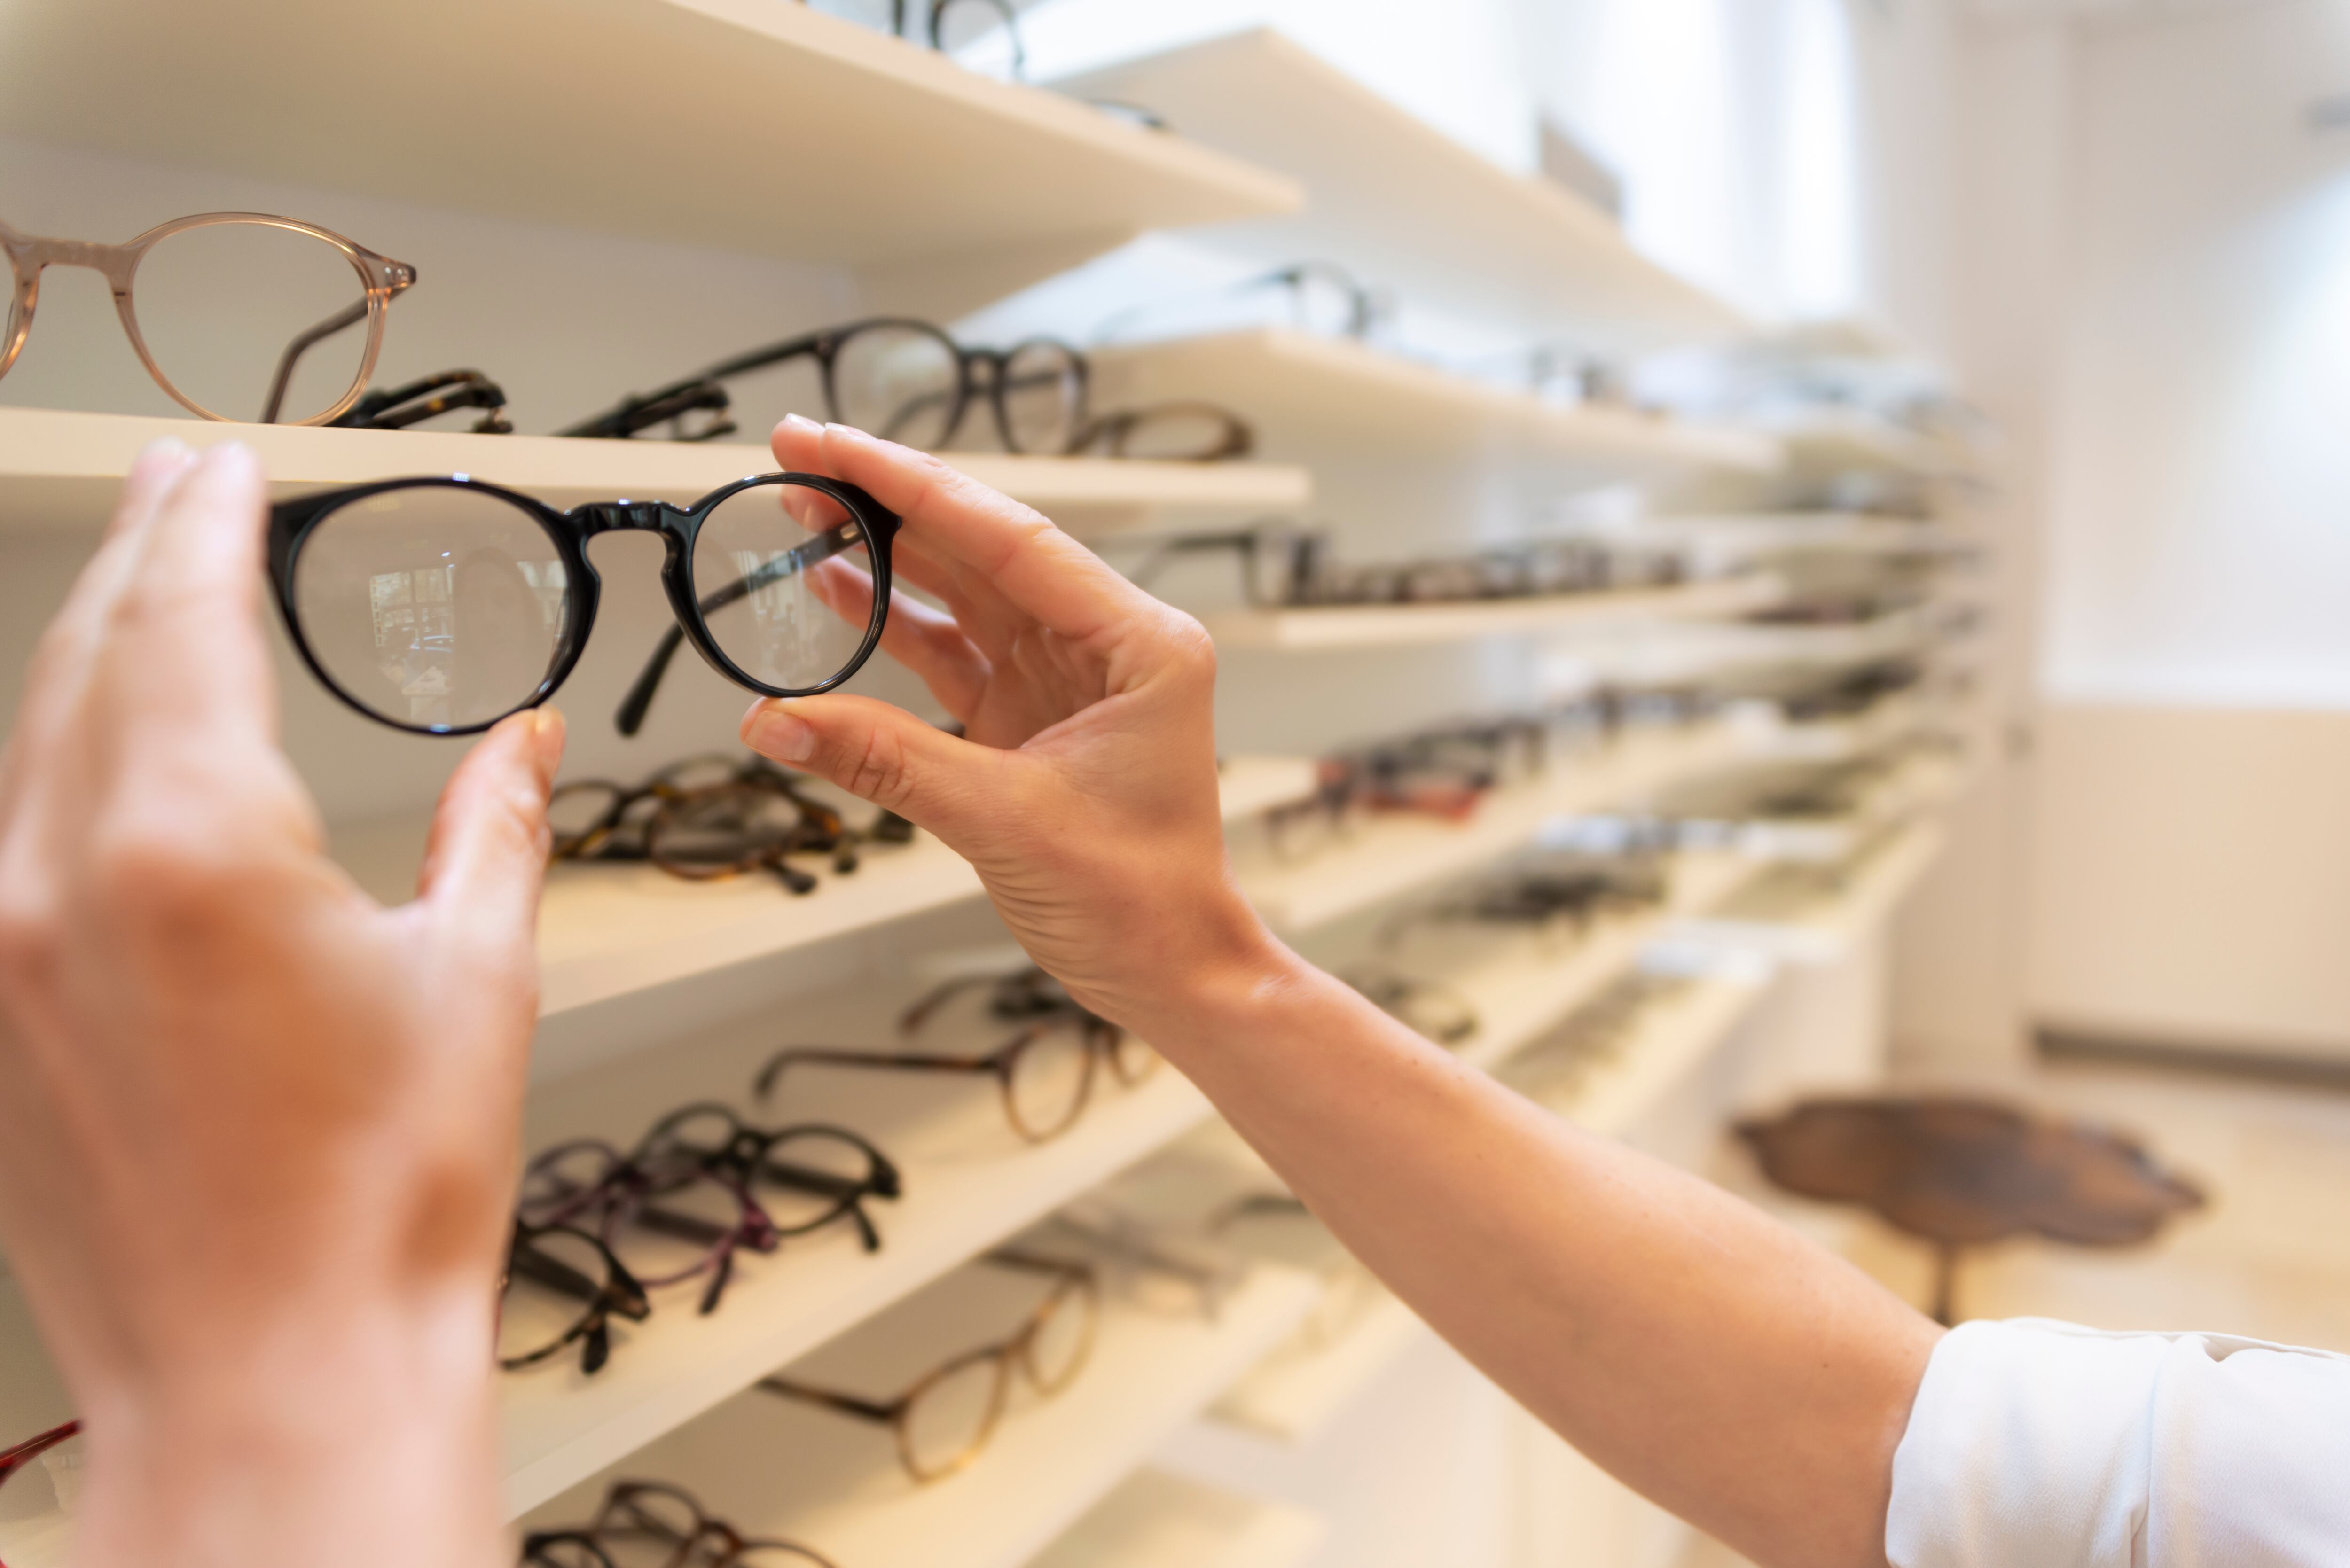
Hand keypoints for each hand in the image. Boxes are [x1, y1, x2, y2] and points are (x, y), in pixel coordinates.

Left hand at [0, 441, 560, 1567]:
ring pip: (27, 747)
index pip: (187, 625)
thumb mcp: (476, 981)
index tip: (225, 468)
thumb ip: (488, 831)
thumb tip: (518, 741)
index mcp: (198, 850)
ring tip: (134, 592)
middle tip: (177, 483)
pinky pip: (1, 848)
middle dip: (138, 556)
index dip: (208, 529)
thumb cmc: (386, 1201)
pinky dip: (49, 770)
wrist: (277, 1374)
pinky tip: (87, 758)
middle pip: (89, 660)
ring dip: (85, 653)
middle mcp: (64, 883)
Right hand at [742, 416, 1280, 1028]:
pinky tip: (837, 589)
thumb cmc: (1141, 901)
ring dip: (883, 555)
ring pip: (962, 592)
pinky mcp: (1031, 716)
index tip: (833, 445)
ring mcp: (1067, 678)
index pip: (1011, 536)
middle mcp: (1108, 645)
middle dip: (887, 502)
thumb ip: (887, 761)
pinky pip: (952, 651)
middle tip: (797, 457)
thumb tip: (776, 719)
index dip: (912, 484)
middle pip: (982, 548)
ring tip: (800, 514)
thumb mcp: (1006, 821)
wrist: (1176, 973)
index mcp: (1140, 644)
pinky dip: (894, 623)